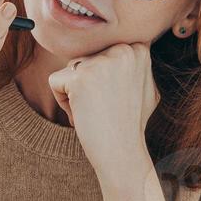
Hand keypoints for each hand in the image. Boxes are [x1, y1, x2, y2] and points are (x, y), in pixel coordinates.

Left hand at [46, 42, 159, 183]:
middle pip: (85, 58)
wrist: (122, 152)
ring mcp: (101, 62)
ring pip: (70, 69)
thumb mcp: (145, 86)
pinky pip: (55, 82)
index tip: (116, 99)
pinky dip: (63, 102)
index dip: (104, 78)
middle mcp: (122, 50)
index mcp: (138, 48)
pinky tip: (83, 115)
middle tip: (105, 108)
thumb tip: (125, 48)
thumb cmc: (131, 124)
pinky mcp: (80, 77)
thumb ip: (132, 64)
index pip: (102, 52)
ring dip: (75, 92)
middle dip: (88, 84)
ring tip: (96, 111)